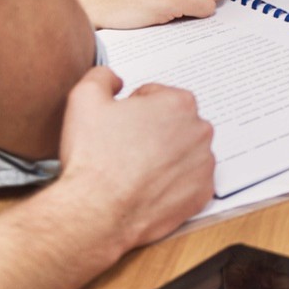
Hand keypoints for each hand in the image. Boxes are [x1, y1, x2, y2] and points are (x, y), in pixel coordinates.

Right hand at [54, 66, 214, 251]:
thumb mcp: (84, 98)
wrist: (96, 211)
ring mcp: (204, 165)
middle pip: (174, 123)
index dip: (133, 109)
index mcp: (178, 103)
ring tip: (135, 171)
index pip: (157, 96)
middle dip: (153, 132)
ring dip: (165, 157)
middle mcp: (199, 131)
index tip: (121, 125)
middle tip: (125, 149)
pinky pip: (189, 182)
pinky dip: (173, 184)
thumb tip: (115, 80)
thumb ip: (102, 76)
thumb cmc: (93, 159)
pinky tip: (148, 188)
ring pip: (183, 152)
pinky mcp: (202, 194)